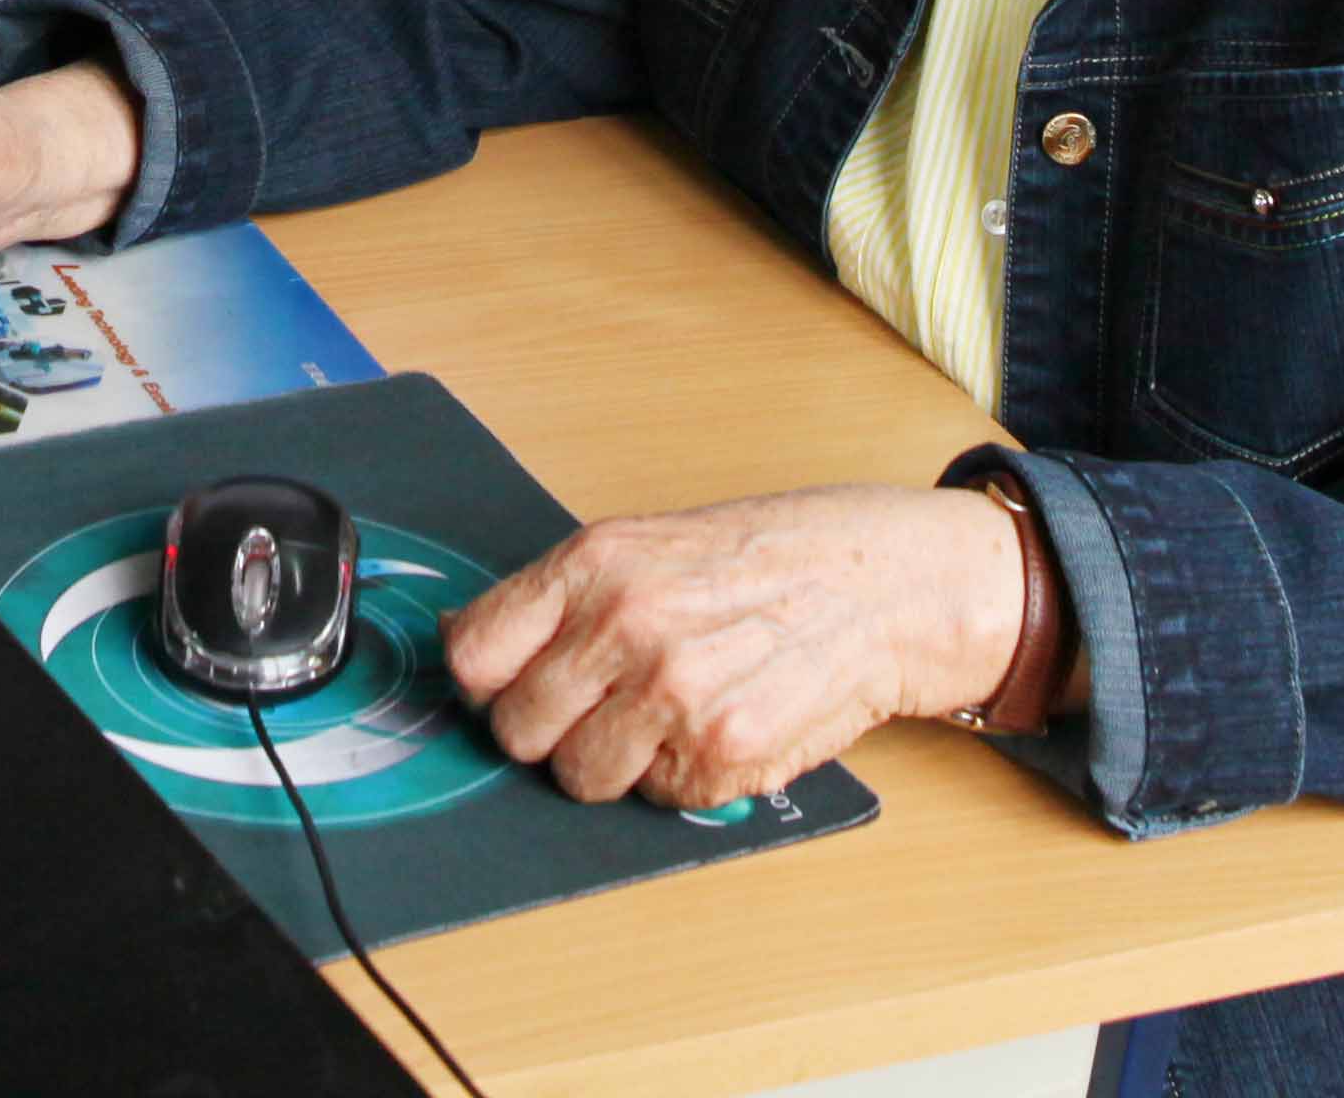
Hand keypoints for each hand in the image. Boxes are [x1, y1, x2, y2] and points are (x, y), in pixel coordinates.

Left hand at [439, 484, 1037, 809]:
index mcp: (593, 564)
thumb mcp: (645, 544)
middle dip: (553, 729)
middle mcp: (624, 626)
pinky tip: (722, 724)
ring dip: (618, 762)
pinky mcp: (720, 753)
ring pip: (580, 778)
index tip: (511, 687)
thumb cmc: (766, 559)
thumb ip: (560, 599)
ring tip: (670, 713)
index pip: (471, 656)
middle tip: (607, 703)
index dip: (487, 684)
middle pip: (516, 732)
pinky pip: (658, 799)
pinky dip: (684, 778)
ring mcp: (671, 694)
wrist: (879, 582)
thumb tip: (464, 645)